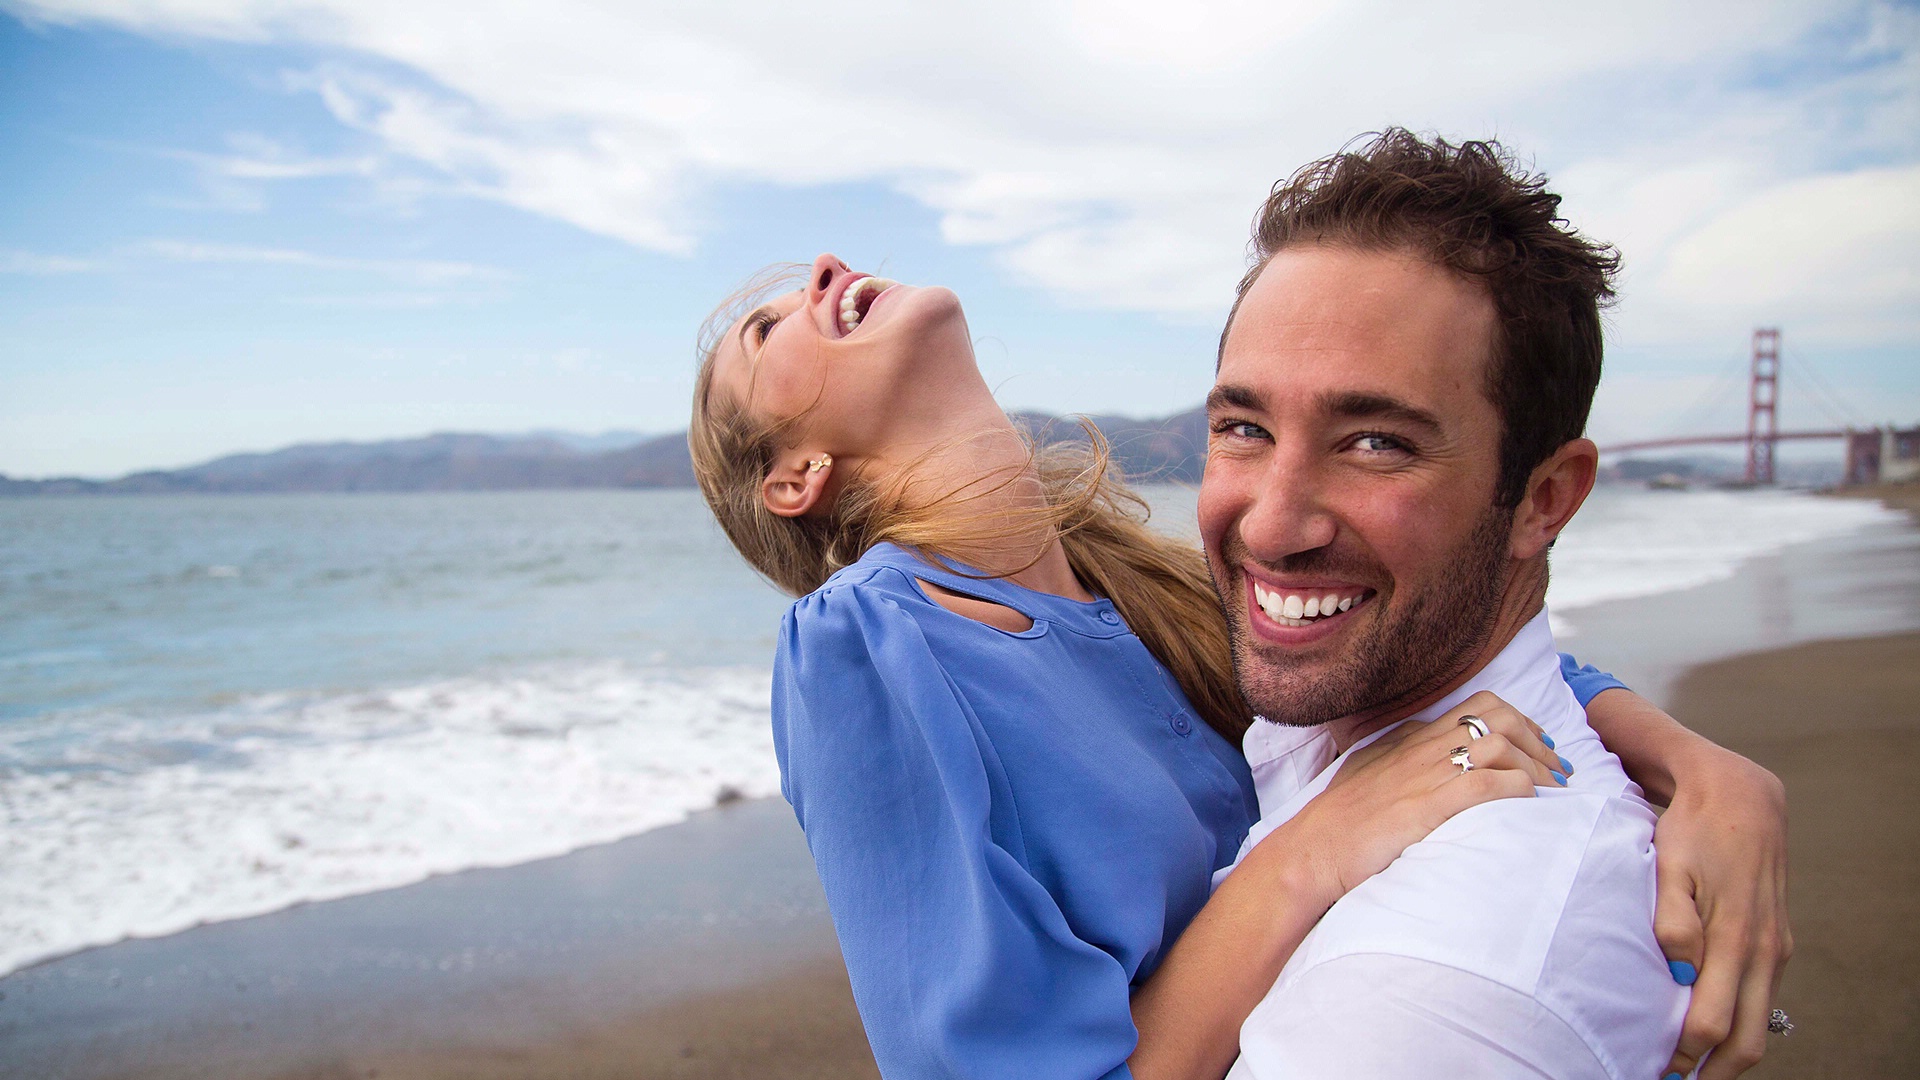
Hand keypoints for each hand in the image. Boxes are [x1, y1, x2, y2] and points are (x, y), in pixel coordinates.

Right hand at [1268, 691, 1569, 910]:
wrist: (1313, 850)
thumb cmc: (1337, 823)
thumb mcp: (1368, 775)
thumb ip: (1399, 762)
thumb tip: (1424, 763)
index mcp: (1410, 737)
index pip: (1476, 708)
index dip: (1518, 723)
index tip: (1536, 746)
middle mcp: (1423, 746)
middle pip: (1498, 714)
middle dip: (1538, 738)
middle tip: (1558, 766)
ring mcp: (1428, 773)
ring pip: (1502, 744)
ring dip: (1538, 765)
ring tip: (1556, 789)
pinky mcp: (1432, 804)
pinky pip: (1492, 783)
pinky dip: (1521, 788)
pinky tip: (1532, 802)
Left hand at [1654, 746, 1791, 1079]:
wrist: (1742, 796)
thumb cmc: (1694, 831)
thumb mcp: (1671, 864)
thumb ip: (1674, 917)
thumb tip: (1680, 970)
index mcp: (1735, 938)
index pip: (1712, 1021)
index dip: (1684, 1056)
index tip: (1654, 1072)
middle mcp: (1762, 951)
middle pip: (1744, 1040)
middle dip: (1710, 1073)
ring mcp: (1774, 949)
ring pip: (1758, 1024)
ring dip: (1727, 1056)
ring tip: (1688, 1071)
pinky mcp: (1775, 943)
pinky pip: (1762, 1000)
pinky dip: (1739, 1025)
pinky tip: (1710, 1033)